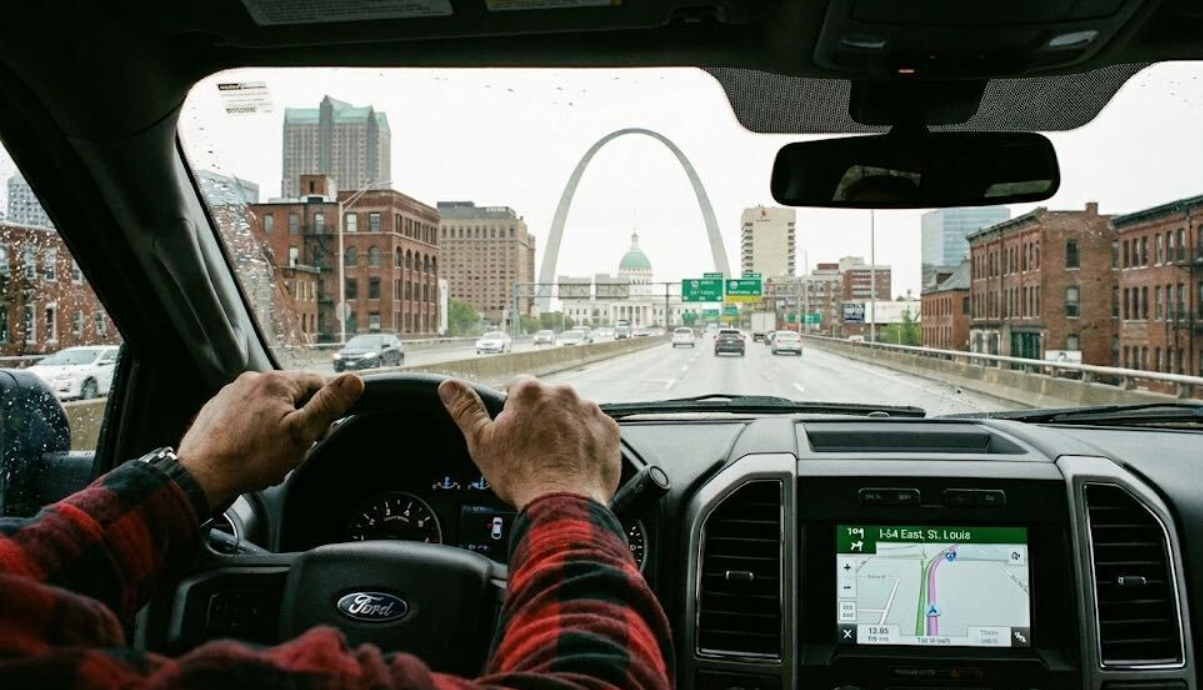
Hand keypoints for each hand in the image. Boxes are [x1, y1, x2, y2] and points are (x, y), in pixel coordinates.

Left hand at [178, 371, 364, 507]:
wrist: (201, 475)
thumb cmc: (251, 458)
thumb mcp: (301, 433)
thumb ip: (329, 405)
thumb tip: (354, 380)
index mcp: (276, 382)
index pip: (318, 383)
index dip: (324, 410)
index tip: (317, 432)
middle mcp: (252, 380)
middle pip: (293, 395)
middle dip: (298, 420)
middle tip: (292, 448)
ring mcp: (231, 393)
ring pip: (270, 406)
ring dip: (277, 426)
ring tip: (270, 453)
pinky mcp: (218, 408)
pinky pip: (248, 414)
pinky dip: (255, 429)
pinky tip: (251, 450)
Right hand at [439, 376, 620, 510]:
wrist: (564, 505)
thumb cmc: (522, 476)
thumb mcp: (482, 443)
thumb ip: (465, 410)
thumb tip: (448, 386)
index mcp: (530, 392)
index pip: (517, 390)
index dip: (513, 414)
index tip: (514, 435)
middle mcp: (563, 394)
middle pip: (547, 402)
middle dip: (541, 420)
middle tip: (534, 451)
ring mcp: (589, 411)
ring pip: (572, 415)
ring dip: (565, 430)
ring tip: (556, 460)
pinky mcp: (609, 430)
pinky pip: (595, 430)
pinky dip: (587, 442)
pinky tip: (575, 463)